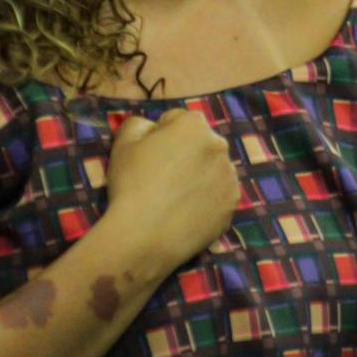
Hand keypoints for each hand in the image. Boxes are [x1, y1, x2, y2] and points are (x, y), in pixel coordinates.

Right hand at [106, 109, 239, 276]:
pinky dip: (205, 200)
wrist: (144, 235)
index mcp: (194, 124)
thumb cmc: (131, 182)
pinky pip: (217, 195)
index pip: (174, 121)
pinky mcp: (232, 206)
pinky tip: (185, 212)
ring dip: (196, 175)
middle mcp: (219, 145)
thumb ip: (139, 123)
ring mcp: (230, 177)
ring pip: (210, 169)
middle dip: (182, 154)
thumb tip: (152, 128)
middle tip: (159, 178)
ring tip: (173, 198)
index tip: (147, 157)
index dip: (158, 137)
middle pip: (197, 144)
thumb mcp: (124, 141)